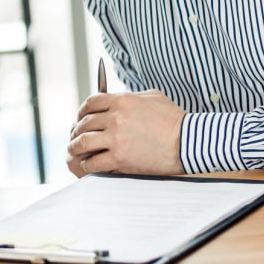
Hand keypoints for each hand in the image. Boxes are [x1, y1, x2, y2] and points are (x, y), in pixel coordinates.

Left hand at [66, 89, 185, 176]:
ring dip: (75, 147)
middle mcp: (115, 117)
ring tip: (74, 151)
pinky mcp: (120, 158)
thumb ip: (132, 97)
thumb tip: (118, 99)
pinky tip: (87, 166)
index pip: (91, 103)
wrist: (189, 142)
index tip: (80, 118)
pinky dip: (87, 165)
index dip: (82, 111)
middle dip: (76, 130)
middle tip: (75, 137)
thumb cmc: (175, 120)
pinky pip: (93, 162)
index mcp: (122, 100)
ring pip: (83, 142)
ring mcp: (116, 138)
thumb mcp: (153, 98)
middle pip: (84, 123)